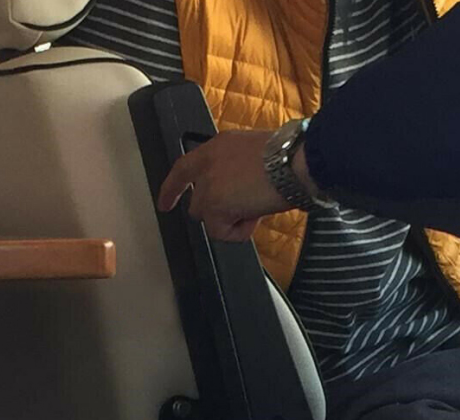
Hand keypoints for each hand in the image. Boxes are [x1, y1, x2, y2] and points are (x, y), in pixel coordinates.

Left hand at [157, 130, 299, 241]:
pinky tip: (256, 216)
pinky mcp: (214, 206)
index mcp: (217, 147)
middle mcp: (207, 164)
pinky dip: (238, 232)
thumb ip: (238, 168)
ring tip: (257, 207)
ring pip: (207, 218)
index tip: (165, 203)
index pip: (183, 168)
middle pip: (197, 202)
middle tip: (243, 211)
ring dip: (231, 219)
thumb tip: (243, 188)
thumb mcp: (257, 153)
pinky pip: (219, 233)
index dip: (172, 188)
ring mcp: (207, 186)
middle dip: (217, 211)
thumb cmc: (289, 156)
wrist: (294, 161)